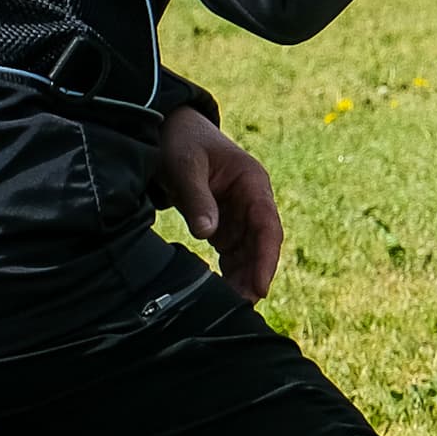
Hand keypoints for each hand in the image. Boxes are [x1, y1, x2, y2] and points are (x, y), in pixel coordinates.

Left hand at [154, 106, 282, 299]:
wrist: (168, 129)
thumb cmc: (181, 141)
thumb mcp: (185, 165)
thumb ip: (197, 198)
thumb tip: (208, 234)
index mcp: (252, 182)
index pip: (267, 225)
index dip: (266, 257)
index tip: (261, 286)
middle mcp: (251, 201)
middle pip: (260, 244)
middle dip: (254, 275)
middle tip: (242, 306)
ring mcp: (238, 213)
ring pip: (247, 252)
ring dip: (242, 278)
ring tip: (232, 306)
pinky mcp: (222, 222)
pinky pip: (231, 252)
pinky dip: (228, 271)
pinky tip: (221, 292)